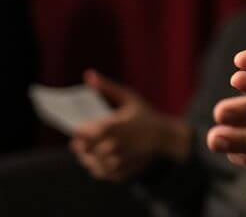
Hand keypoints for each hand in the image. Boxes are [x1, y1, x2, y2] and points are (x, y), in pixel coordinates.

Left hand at [70, 70, 188, 181]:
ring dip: (87, 158)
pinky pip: (100, 174)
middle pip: (85, 151)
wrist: (165, 137)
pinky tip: (101, 159)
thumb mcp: (130, 97)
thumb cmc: (145, 115)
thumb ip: (107, 87)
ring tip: (90, 150)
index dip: (79, 134)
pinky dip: (97, 168)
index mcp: (115, 127)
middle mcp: (115, 146)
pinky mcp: (120, 174)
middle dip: (81, 147)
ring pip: (90, 164)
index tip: (77, 131)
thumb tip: (88, 74)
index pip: (85, 135)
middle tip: (79, 143)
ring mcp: (118, 162)